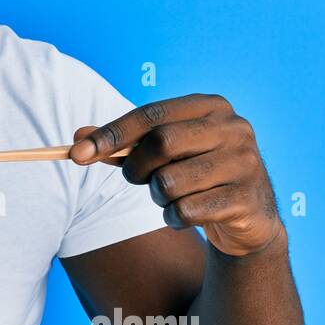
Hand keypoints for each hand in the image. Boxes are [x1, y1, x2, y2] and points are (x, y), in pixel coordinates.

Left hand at [70, 94, 282, 256]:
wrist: (248, 215)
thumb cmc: (196, 174)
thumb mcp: (162, 153)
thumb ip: (122, 144)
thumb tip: (76, 139)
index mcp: (210, 107)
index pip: (151, 113)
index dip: (111, 134)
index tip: (76, 154)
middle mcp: (233, 128)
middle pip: (161, 143)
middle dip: (136, 168)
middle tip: (137, 179)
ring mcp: (245, 163)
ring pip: (170, 182)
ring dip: (158, 197)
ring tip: (171, 197)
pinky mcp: (246, 199)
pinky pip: (186, 211)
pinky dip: (173, 218)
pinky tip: (185, 215)